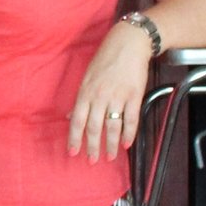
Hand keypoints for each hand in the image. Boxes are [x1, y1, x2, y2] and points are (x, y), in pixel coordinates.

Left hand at [68, 20, 156, 161]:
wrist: (128, 44)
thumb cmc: (105, 59)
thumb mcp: (87, 77)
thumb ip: (80, 99)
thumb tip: (71, 117)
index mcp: (85, 92)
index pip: (78, 120)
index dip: (75, 138)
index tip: (73, 152)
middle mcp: (100, 96)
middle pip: (94, 127)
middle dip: (92, 146)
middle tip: (92, 160)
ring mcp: (118, 97)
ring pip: (112, 126)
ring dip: (110, 144)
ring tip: (109, 157)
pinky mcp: (134, 96)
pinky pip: (131, 119)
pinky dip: (128, 134)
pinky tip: (126, 144)